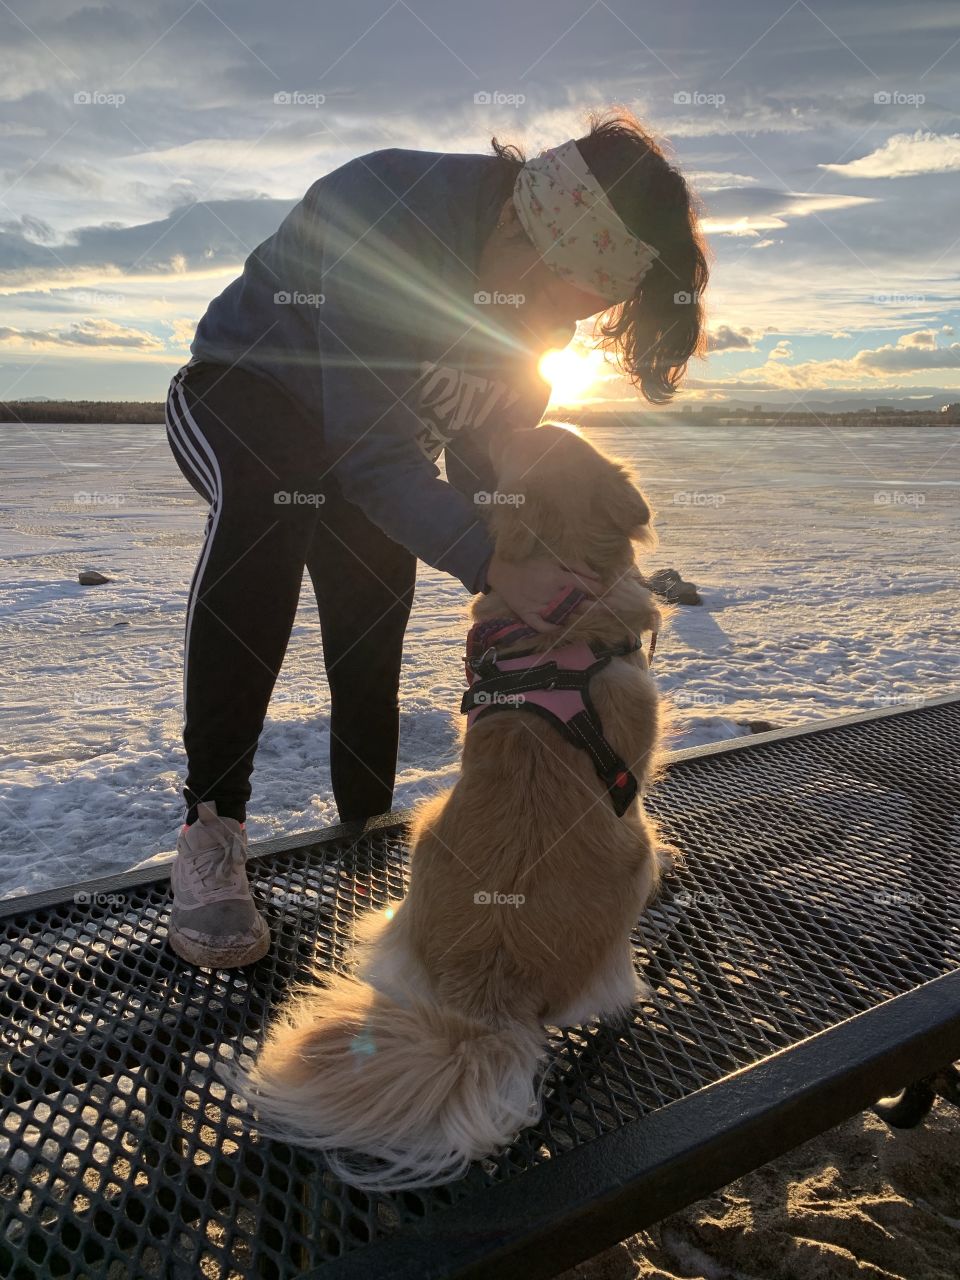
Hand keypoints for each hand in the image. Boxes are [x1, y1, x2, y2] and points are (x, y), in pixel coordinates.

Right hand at [484, 553, 601, 632]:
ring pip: (564, 615)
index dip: (598, 590)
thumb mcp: (555, 559)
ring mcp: (539, 606)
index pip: (584, 586)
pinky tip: (562, 625)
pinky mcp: (528, 615)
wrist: (503, 572)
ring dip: (578, 615)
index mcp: (557, 577)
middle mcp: (550, 593)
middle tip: (611, 608)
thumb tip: (597, 577)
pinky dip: (553, 627)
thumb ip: (577, 566)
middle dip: (596, 606)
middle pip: (578, 604)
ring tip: (589, 614)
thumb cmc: (532, 565)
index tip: (605, 592)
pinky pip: (543, 626)